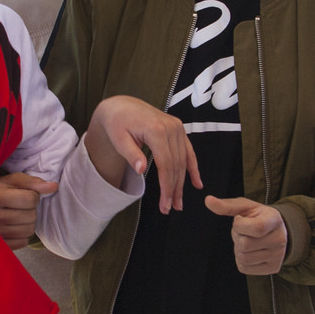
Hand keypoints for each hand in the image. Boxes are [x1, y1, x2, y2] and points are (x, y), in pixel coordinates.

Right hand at [0, 171, 56, 246]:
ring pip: (28, 230)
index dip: (33, 196)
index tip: (24, 194)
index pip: (30, 199)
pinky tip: (13, 226)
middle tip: (19, 206)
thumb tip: (54, 187)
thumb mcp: (11, 180)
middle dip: (30, 209)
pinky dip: (22, 235)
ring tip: (17, 216)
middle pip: (31, 216)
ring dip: (28, 222)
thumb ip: (33, 182)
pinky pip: (22, 242)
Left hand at [87, 95, 198, 212]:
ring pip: (183, 161)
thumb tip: (140, 170)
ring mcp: (177, 128)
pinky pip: (188, 151)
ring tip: (179, 201)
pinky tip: (196, 182)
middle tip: (171, 207)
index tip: (165, 202)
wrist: (121, 106)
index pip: (166, 164)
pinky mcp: (178, 129)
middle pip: (176, 165)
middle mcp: (171, 127)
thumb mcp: (119, 139)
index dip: (166, 186)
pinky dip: (193, 167)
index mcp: (156, 130)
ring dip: (182, 183)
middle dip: (174, 189)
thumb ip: (131, 154)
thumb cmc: (118, 122)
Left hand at [205, 196, 288, 274]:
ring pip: (243, 258)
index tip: (240, 219)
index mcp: (274, 220)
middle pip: (245, 244)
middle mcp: (280, 239)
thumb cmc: (258, 216)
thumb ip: (226, 205)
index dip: (240, 225)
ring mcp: (277, 256)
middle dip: (237, 237)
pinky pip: (245, 268)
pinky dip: (241, 260)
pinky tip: (249, 251)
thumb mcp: (245, 207)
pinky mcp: (272, 268)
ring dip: (238, 249)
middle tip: (244, 232)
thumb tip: (208, 200)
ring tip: (247, 240)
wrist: (277, 231)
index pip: (257, 228)